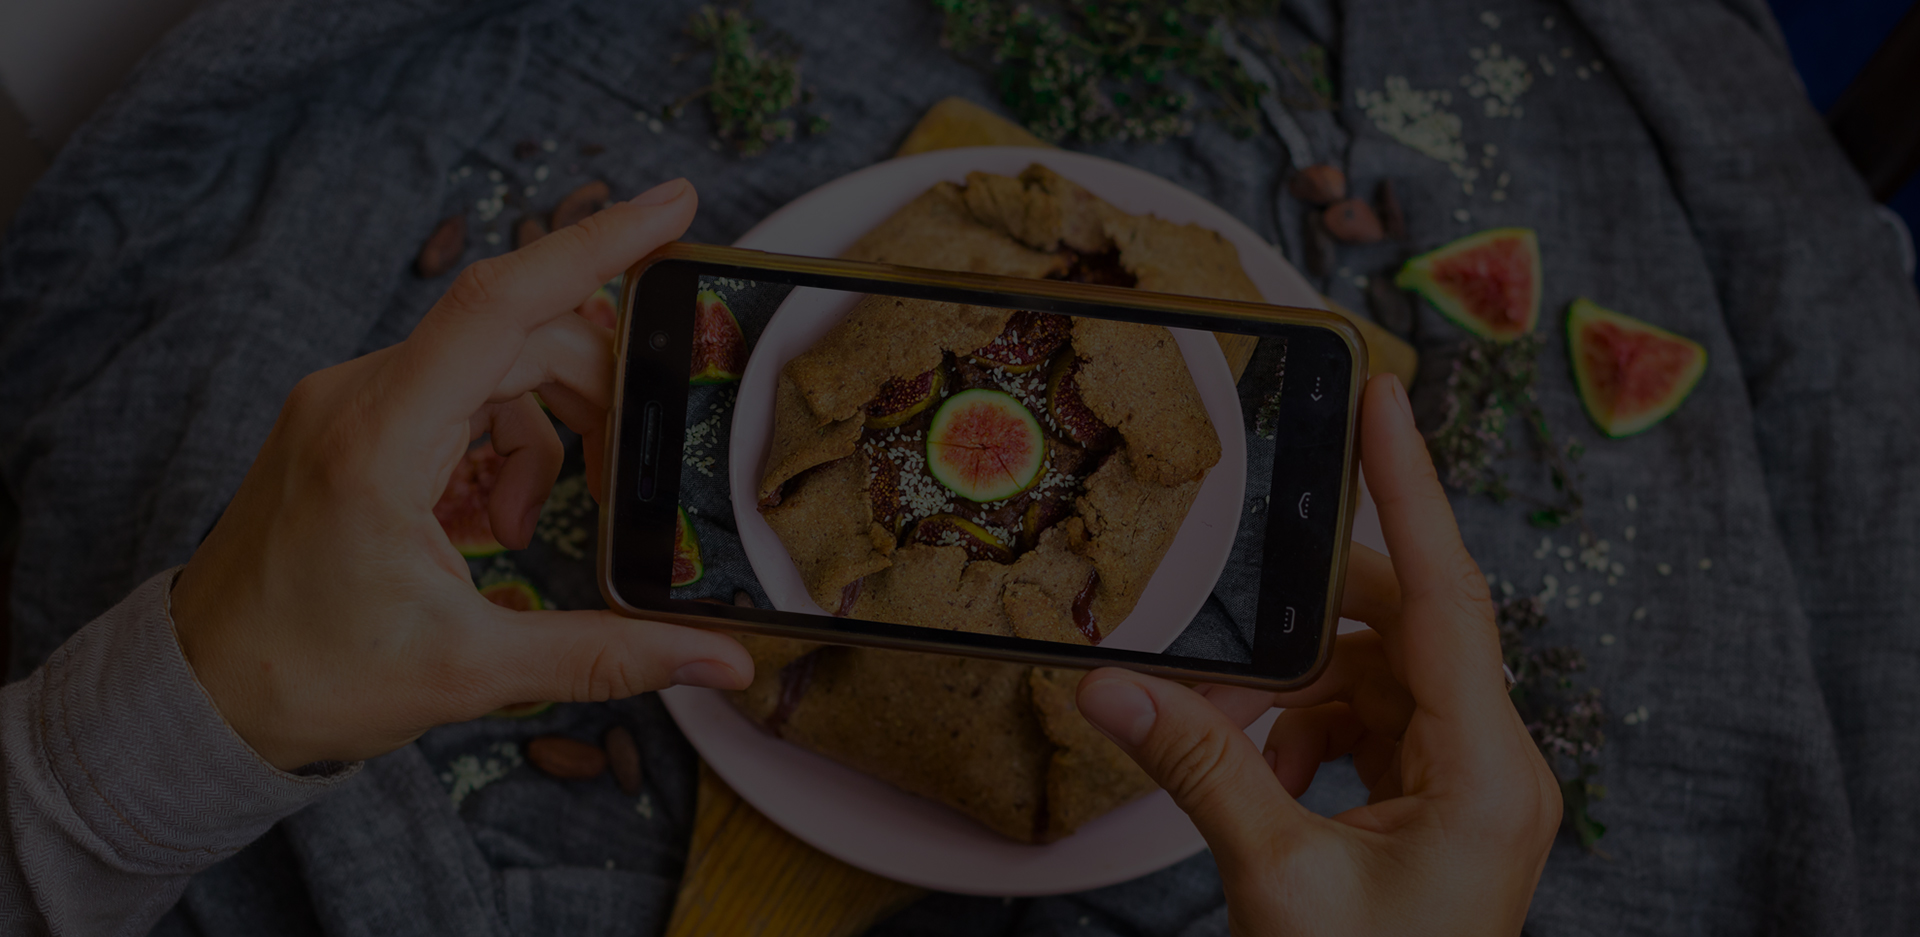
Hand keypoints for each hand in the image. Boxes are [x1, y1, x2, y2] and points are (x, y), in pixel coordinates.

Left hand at [171, 179, 752, 770]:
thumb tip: (724, 662)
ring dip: (543, 435)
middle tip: (622, 482)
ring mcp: (349, 403)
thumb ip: (607, 656)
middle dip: (593, 396)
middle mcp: (357, 396)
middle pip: (520, 339)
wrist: (202, 697)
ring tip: (522, 529)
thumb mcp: (473, 671)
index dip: (596, 245)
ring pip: (494, 367)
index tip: (675, 206)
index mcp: (378, 439)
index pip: (501, 302)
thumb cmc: (308, 678)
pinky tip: (487, 521)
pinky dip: (498, 446)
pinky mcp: (350, 422)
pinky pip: (456, 396)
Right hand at [1076, 373, 1559, 933]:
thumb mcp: (1274, 880)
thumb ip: (1197, 769)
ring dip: (1296, 693)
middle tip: (1235, 619)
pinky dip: (1306, 733)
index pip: (1448, 596)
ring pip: (1378, 678)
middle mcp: (1493, 768)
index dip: (1413, 490)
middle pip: (1405, 630)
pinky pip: (1370, 725)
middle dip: (1310, 622)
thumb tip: (1111, 685)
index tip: (1388, 401)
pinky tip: (1262, 774)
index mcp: (1484, 774)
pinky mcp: (1435, 808)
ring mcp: (1468, 789)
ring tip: (1231, 735)